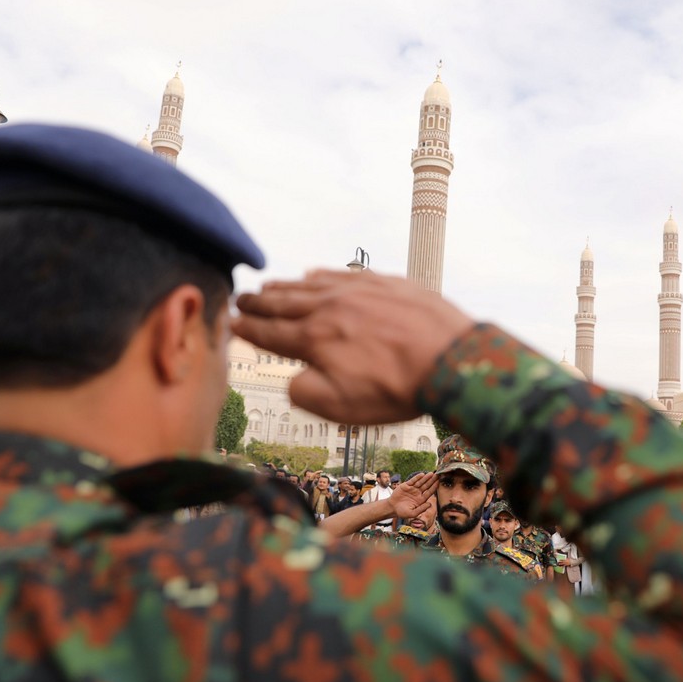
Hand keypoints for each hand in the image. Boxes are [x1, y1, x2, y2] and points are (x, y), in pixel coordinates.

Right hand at [233, 271, 473, 422]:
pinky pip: (344, 274)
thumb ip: (304, 393)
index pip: (271, 333)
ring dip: (286, 286)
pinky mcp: (385, 283)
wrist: (451, 359)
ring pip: (311, 285)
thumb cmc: (397, 389)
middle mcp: (330, 307)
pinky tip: (314, 273)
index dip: (248, 329)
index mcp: (315, 338)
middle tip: (241, 298)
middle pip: (285, 303)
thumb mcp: (340, 408)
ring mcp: (358, 291)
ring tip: (269, 285)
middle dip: (259, 302)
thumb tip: (292, 378)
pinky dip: (323, 275)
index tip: (231, 323)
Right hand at [388, 471, 436, 519]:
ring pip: (420, 482)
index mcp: (421, 500)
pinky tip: (422, 474)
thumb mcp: (412, 513)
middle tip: (438, 475)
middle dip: (432, 480)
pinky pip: (412, 480)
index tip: (439, 482)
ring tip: (431, 473)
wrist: (392, 508)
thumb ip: (421, 509)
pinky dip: (417, 477)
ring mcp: (412, 489)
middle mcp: (418, 493)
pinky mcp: (406, 485)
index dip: (434, 487)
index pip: (429, 492)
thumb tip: (430, 504)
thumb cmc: (402, 512)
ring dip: (426, 478)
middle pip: (426, 486)